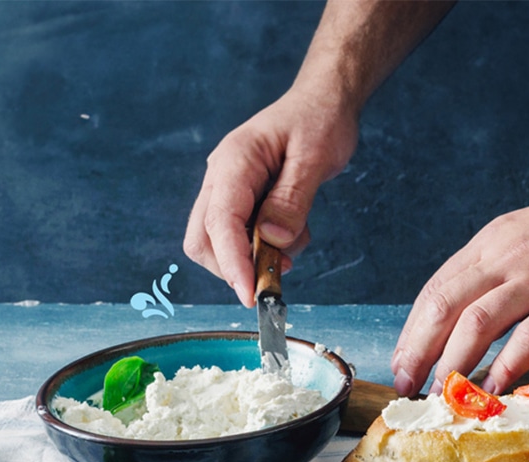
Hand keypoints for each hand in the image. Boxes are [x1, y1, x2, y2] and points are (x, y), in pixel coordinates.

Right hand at [183, 88, 357, 306]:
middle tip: (278, 275)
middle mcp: (222, 177)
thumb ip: (293, 199)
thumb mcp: (315, 157)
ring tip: (297, 240)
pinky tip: (295, 230)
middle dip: (235, 266)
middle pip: (204, 240)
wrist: (324, 101)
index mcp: (235, 162)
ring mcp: (229, 189)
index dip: (233, 262)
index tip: (251, 294)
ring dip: (255, 257)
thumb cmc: (320, 120)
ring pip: (220, 242)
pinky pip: (243, 236)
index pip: (220, 222)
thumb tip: (272, 239)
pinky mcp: (243, 200)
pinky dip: (266, 247)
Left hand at [390, 176, 528, 396]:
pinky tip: (494, 388)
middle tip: (407, 384)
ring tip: (442, 393)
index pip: (436, 289)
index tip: (402, 361)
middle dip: (419, 351)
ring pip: (477, 323)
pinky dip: (506, 366)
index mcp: (490, 245)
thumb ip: (494, 269)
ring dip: (453, 363)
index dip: (413, 330)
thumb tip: (463, 310)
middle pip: (445, 307)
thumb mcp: (524, 235)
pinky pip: (527, 339)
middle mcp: (506, 259)